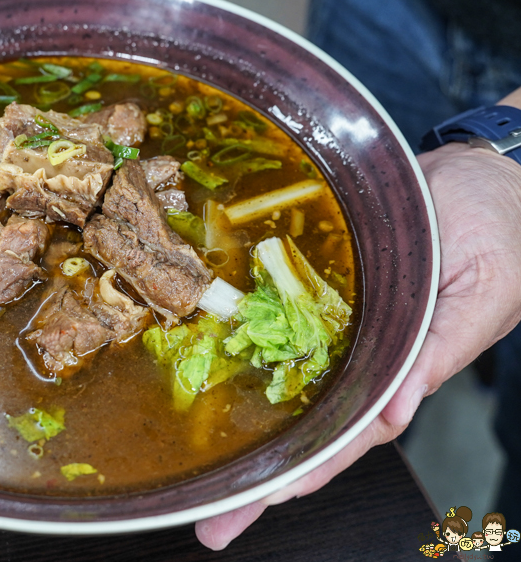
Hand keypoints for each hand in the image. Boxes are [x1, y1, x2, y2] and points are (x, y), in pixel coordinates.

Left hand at [196, 95, 520, 548]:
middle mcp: (365, 358)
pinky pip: (283, 331)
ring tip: (204, 472)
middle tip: (213, 519)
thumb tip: (395, 413)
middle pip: (309, 428)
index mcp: (404, 369)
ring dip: (252, 429)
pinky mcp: (322, 294)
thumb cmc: (494, 231)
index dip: (308, 470)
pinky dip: (253, 357)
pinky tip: (217, 381)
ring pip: (291, 388)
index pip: (349, 436)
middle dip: (265, 478)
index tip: (265, 501)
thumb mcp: (477, 295)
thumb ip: (437, 353)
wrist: (478, 177)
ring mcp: (342, 329)